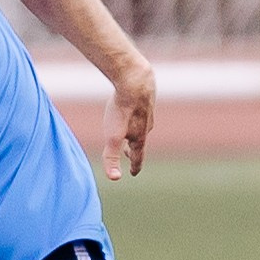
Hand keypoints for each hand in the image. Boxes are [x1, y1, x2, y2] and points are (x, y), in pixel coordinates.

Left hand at [103, 61, 153, 180]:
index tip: (133, 173)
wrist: (135, 81)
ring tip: (128, 130)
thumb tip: (114, 178)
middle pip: (139, 141)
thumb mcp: (113, 137)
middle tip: (126, 152)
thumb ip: (112, 157)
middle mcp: (146, 126)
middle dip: (132, 149)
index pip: (137, 157)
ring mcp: (147, 111)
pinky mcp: (145, 97)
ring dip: (134, 131)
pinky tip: (130, 108)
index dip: (134, 166)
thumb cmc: (123, 110)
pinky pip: (139, 109)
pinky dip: (135, 114)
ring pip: (141, 125)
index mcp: (139, 138)